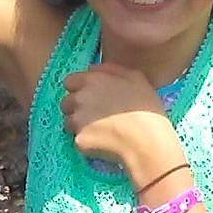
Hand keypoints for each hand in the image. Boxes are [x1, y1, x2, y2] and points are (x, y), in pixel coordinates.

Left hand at [60, 63, 183, 173]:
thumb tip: (92, 68)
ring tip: (100, 131)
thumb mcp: (136, 79)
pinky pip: (78, 140)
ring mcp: (77, 120)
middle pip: (66, 103)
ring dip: (79, 126)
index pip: (69, 82)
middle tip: (95, 116)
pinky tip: (103, 143)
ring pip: (69, 123)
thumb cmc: (146, 108)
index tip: (90, 97)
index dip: (79, 89)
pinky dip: (87, 143)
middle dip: (76, 108)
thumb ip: (112, 69)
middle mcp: (79, 98)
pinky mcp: (79, 140)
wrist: (147, 141)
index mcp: (91, 81)